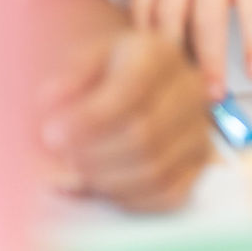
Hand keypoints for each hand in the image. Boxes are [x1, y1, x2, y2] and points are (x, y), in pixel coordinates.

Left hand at [39, 25, 210, 212]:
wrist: (132, 81)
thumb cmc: (104, 73)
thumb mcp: (83, 60)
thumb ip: (67, 78)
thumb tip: (51, 101)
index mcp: (159, 55)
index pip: (131, 91)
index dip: (88, 119)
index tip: (51, 134)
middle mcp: (189, 88)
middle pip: (144, 134)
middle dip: (93, 155)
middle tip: (62, 158)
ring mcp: (200, 126)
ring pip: (156, 168)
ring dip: (106, 180)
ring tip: (79, 172)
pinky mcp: (199, 161)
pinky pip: (169, 192)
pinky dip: (130, 197)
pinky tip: (105, 184)